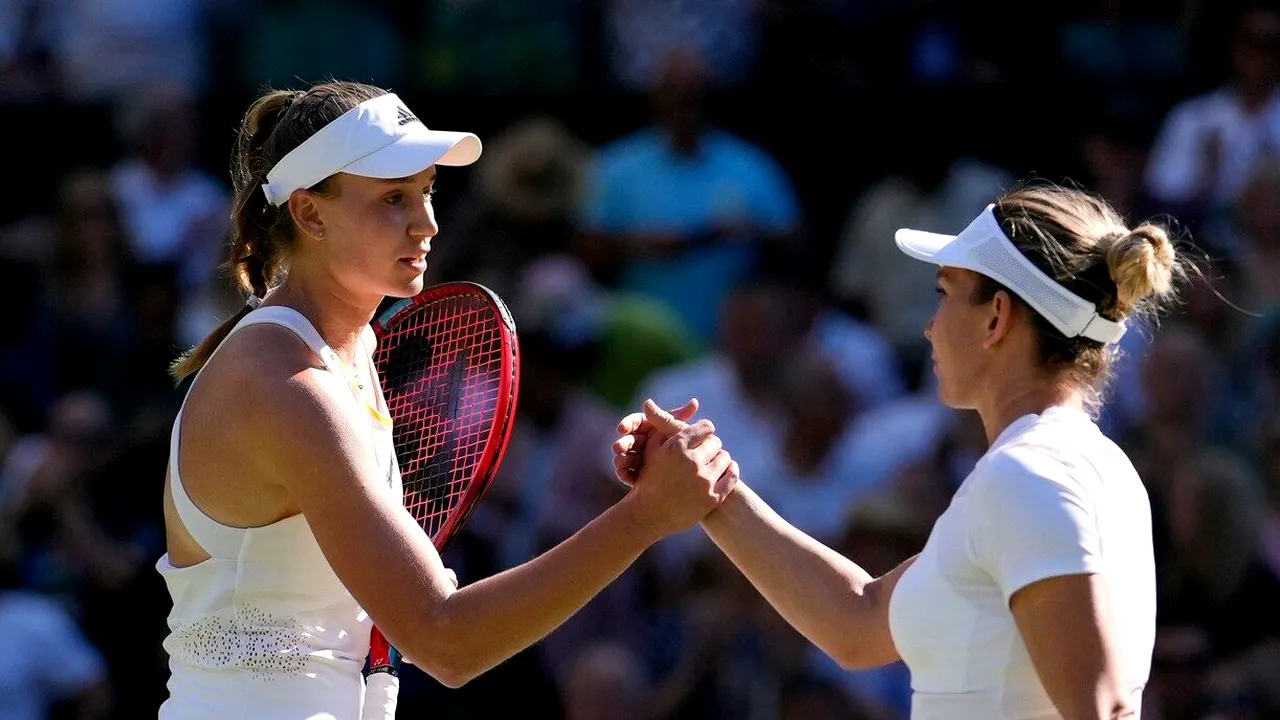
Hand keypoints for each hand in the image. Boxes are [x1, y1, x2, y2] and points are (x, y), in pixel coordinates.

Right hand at [611, 398, 698, 485]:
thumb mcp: (679, 430)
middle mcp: (639, 441)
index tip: (622, 428)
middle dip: (622, 443)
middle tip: (617, 447)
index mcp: (647, 426)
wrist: (684, 470)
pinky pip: (627, 473)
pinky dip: (624, 472)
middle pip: (629, 440)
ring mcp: (636, 457)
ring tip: (619, 462)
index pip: (634, 422)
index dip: (627, 424)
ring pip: (626, 456)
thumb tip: (695, 402)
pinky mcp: (636, 473)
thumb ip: (682, 418)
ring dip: (621, 458)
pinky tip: (622, 473)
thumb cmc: (681, 443)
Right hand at [620, 400, 738, 538]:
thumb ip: (659, 425)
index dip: (704, 430)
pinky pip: (732, 476)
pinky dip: (730, 471)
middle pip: (716, 442)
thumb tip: (649, 402)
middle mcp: (691, 462)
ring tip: (711, 463)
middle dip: (710, 446)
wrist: (649, 514)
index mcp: (677, 447)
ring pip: (725, 458)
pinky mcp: (712, 498)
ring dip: (719, 459)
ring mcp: (703, 481)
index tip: (702, 435)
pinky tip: (722, 472)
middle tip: (706, 451)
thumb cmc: (648, 477)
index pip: (705, 427)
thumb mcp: (651, 449)